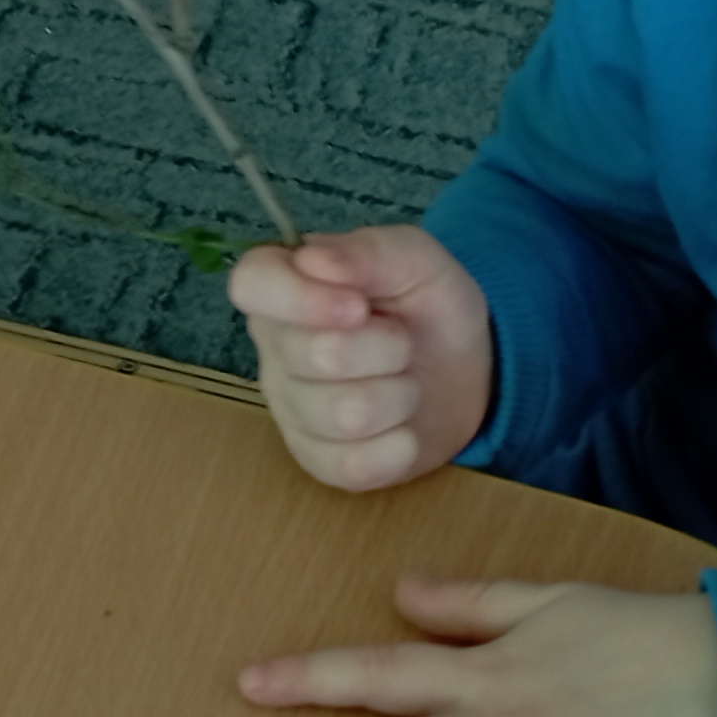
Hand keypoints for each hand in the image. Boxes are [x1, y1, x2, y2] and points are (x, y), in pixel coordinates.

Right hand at [229, 228, 493, 491]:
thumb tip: (312, 258)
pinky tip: (403, 428)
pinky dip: (398, 446)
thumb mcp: (416, 260)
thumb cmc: (427, 306)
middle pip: (315, 355)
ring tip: (405, 381)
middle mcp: (276, 350)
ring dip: (399, 395)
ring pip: (344, 414)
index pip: (252, 284)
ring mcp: (291, 410)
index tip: (357, 307)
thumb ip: (368, 251)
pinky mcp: (318, 460)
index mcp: (287, 286)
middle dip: (385, 348)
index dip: (299, 298)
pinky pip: (354, 465)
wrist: (464, 372)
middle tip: (403, 340)